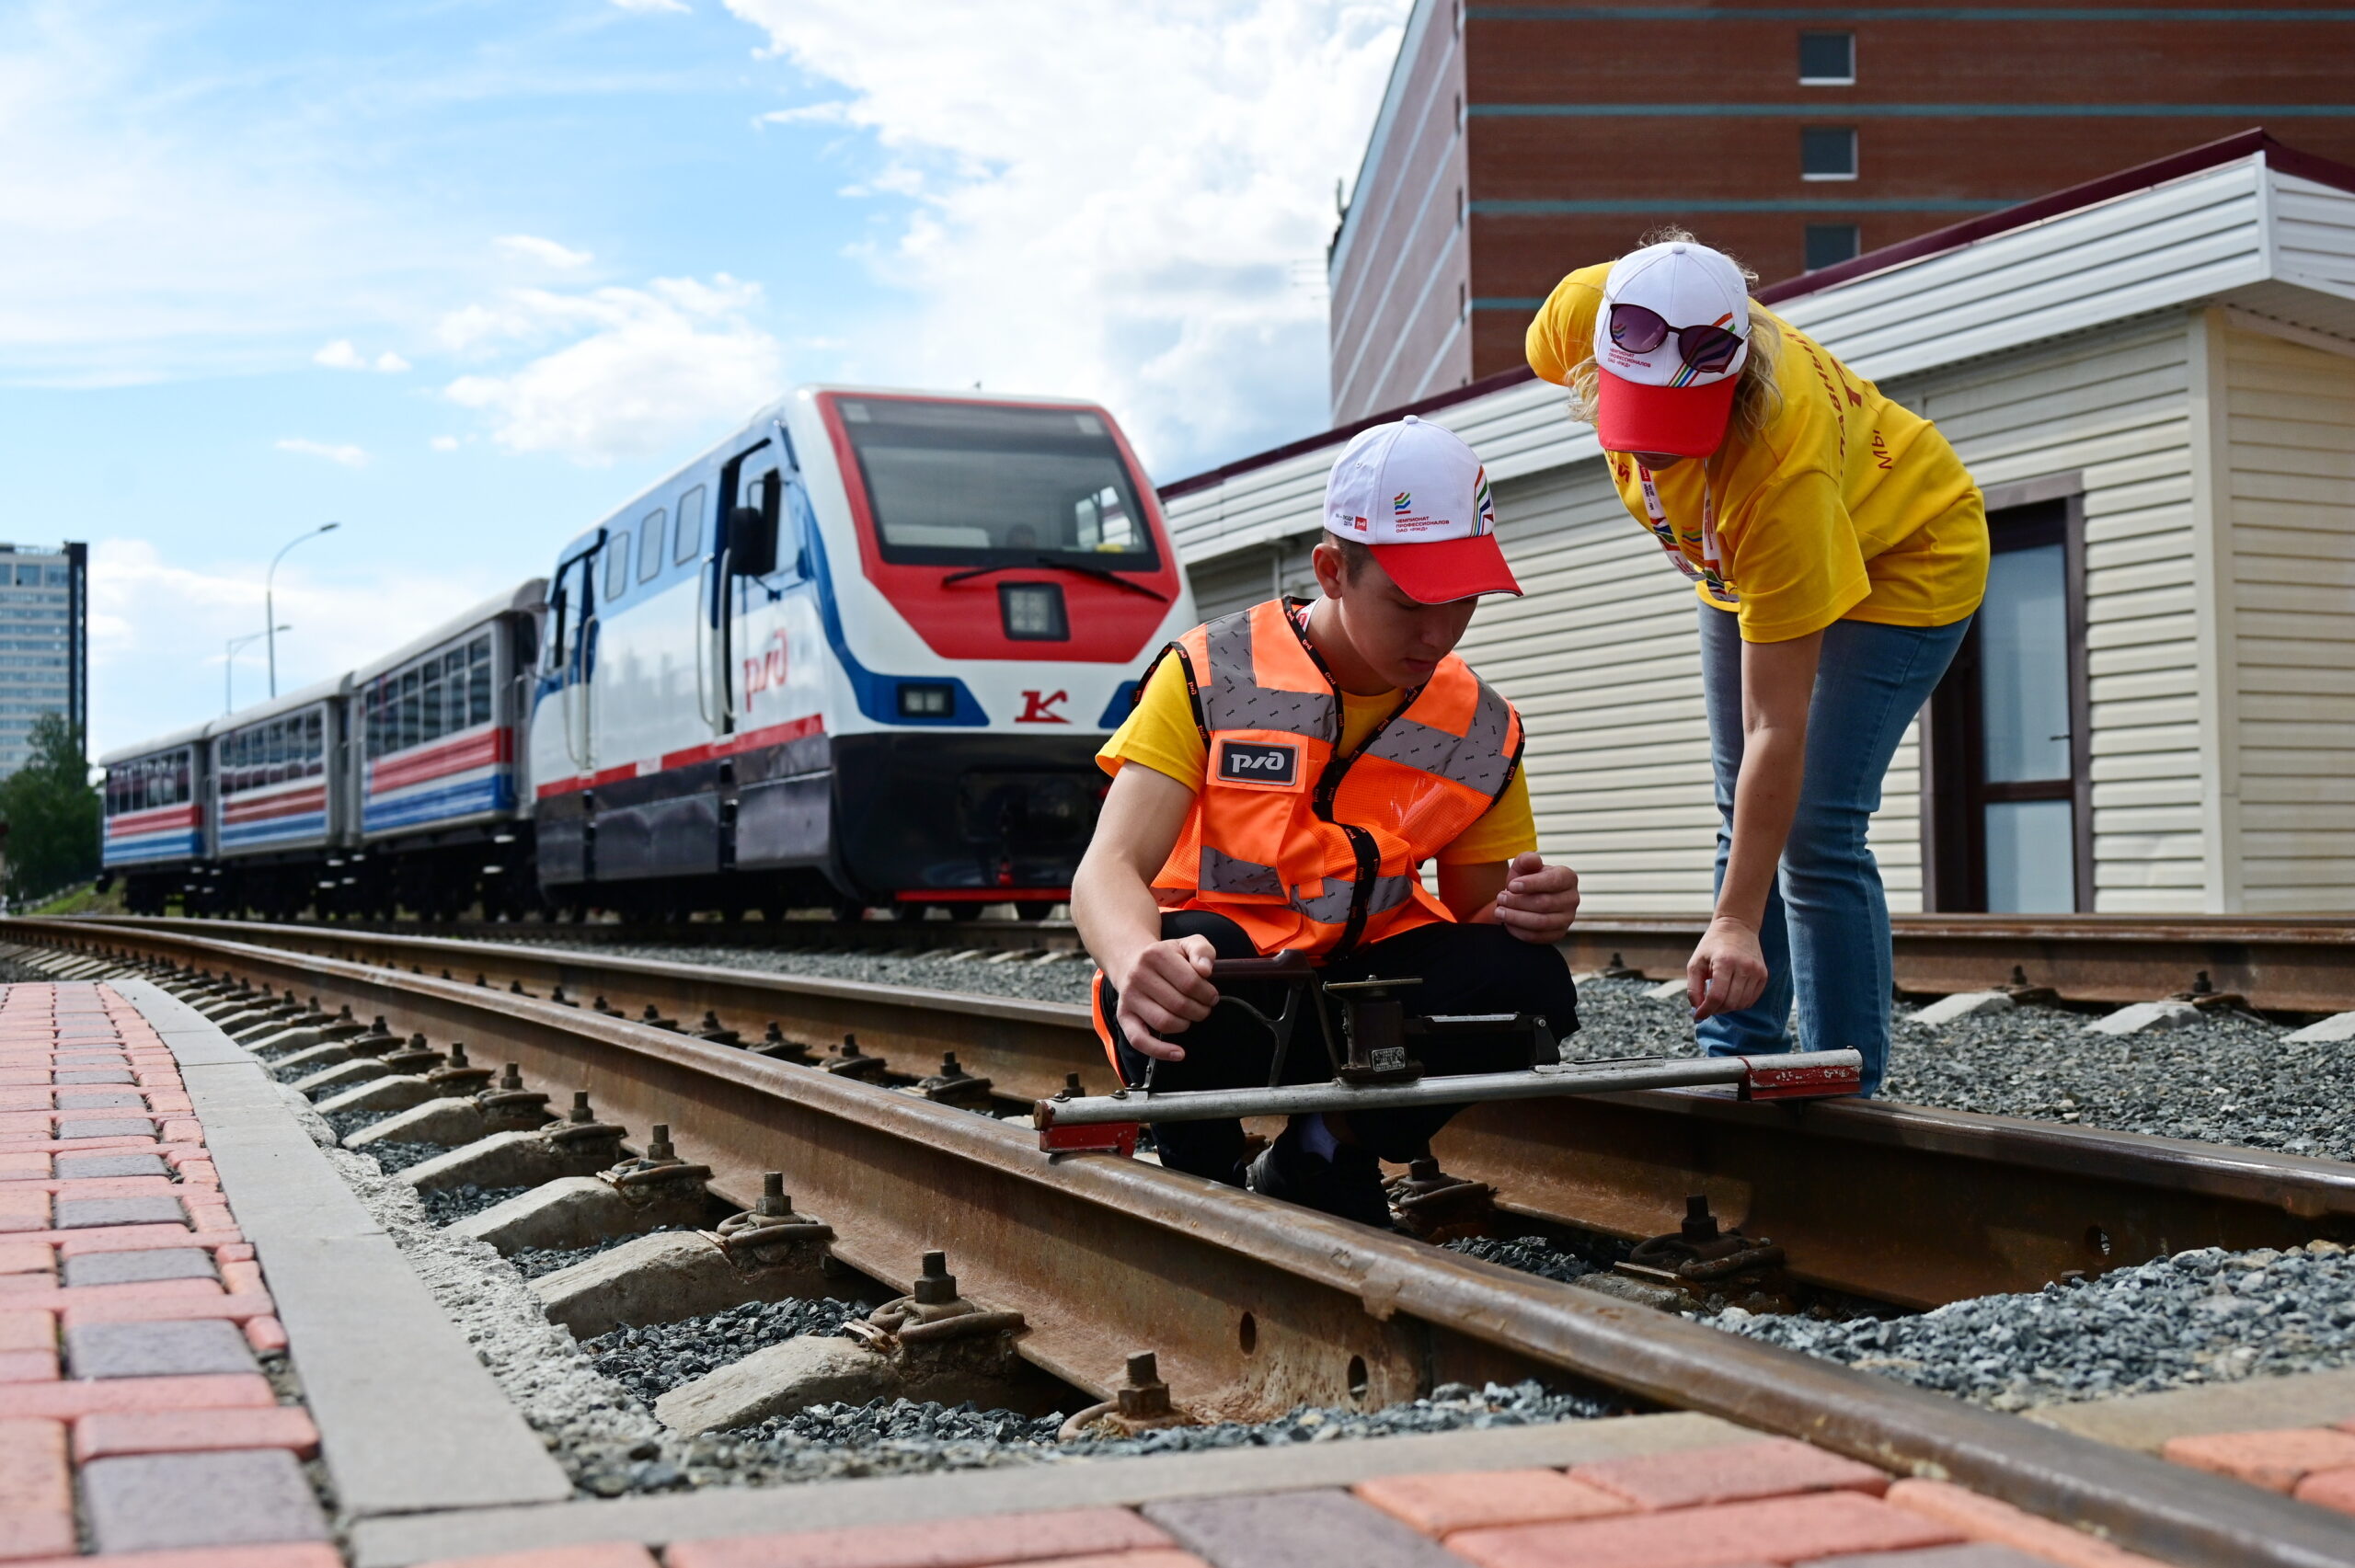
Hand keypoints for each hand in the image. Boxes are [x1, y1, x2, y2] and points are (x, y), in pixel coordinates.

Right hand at [1110, 934, 1218, 1060]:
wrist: (1130, 960)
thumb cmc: (1165, 956)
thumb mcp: (1186, 944)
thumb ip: (1202, 951)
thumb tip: (1205, 970)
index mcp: (1155, 955)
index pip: (1190, 982)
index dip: (1208, 993)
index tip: (1212, 996)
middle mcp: (1138, 975)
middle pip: (1179, 1004)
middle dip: (1200, 1010)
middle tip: (1205, 1008)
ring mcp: (1129, 998)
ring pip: (1165, 1022)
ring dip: (1186, 1024)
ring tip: (1191, 1017)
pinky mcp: (1124, 1016)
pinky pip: (1140, 1040)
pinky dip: (1160, 1051)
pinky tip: (1178, 1053)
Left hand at [1493, 851, 1579, 944]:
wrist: (1525, 899)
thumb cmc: (1526, 880)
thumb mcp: (1523, 867)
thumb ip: (1527, 860)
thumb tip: (1532, 860)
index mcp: (1568, 877)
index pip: (1553, 881)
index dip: (1531, 884)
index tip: (1511, 886)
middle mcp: (1572, 899)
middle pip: (1544, 903)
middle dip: (1518, 901)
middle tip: (1500, 898)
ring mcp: (1567, 919)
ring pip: (1541, 922)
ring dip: (1516, 917)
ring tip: (1499, 911)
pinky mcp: (1558, 934)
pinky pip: (1537, 937)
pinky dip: (1518, 931)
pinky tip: (1507, 923)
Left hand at [1688, 915, 1767, 1020]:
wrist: (1738, 926)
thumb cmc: (1713, 945)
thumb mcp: (1696, 962)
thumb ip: (1693, 987)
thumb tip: (1697, 1010)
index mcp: (1725, 962)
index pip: (1716, 996)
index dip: (1705, 1010)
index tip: (1698, 1016)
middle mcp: (1744, 967)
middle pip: (1730, 1003)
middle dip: (1716, 1010)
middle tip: (1707, 1006)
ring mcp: (1757, 972)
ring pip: (1741, 1004)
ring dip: (1727, 1007)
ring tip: (1717, 999)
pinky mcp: (1764, 975)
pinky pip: (1751, 1000)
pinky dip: (1739, 1003)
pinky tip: (1730, 995)